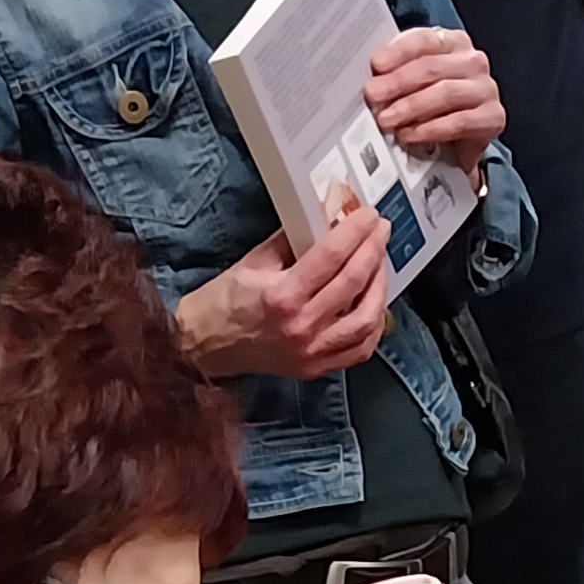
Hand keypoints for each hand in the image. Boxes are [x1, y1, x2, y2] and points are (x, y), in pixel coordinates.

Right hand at [176, 207, 390, 379]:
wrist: (204, 346)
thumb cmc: (223, 304)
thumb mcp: (254, 262)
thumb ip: (292, 241)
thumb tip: (325, 221)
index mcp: (282, 296)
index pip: (332, 256)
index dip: (356, 231)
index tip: (369, 216)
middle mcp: (301, 326)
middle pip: (353, 282)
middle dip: (373, 250)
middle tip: (380, 232)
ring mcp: (311, 352)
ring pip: (366, 319)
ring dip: (379, 288)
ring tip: (378, 266)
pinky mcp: (316, 368)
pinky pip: (359, 349)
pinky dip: (372, 325)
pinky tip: (373, 305)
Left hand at [364, 25, 504, 185]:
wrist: (461, 141)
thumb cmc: (434, 106)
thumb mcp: (414, 84)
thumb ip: (396, 73)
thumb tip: (370, 79)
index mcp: (452, 43)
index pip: (424, 40)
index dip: (398, 52)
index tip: (375, 65)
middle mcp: (473, 61)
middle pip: (431, 67)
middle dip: (397, 83)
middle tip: (373, 96)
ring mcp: (485, 88)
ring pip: (444, 93)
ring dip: (411, 107)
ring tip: (386, 120)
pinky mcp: (493, 117)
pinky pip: (458, 122)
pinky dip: (430, 130)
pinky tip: (409, 136)